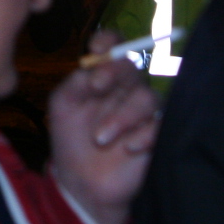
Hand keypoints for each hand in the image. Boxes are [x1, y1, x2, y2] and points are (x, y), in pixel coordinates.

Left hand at [47, 30, 159, 223]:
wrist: (81, 182)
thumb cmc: (70, 138)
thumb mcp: (63, 105)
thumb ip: (76, 82)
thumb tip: (93, 64)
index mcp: (103, 77)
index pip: (115, 47)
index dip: (110, 42)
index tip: (97, 48)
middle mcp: (126, 89)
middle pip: (133, 66)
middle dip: (115, 71)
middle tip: (96, 86)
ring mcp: (143, 112)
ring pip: (147, 96)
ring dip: (123, 114)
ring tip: (100, 138)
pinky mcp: (157, 136)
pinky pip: (160, 125)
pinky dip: (144, 134)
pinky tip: (128, 147)